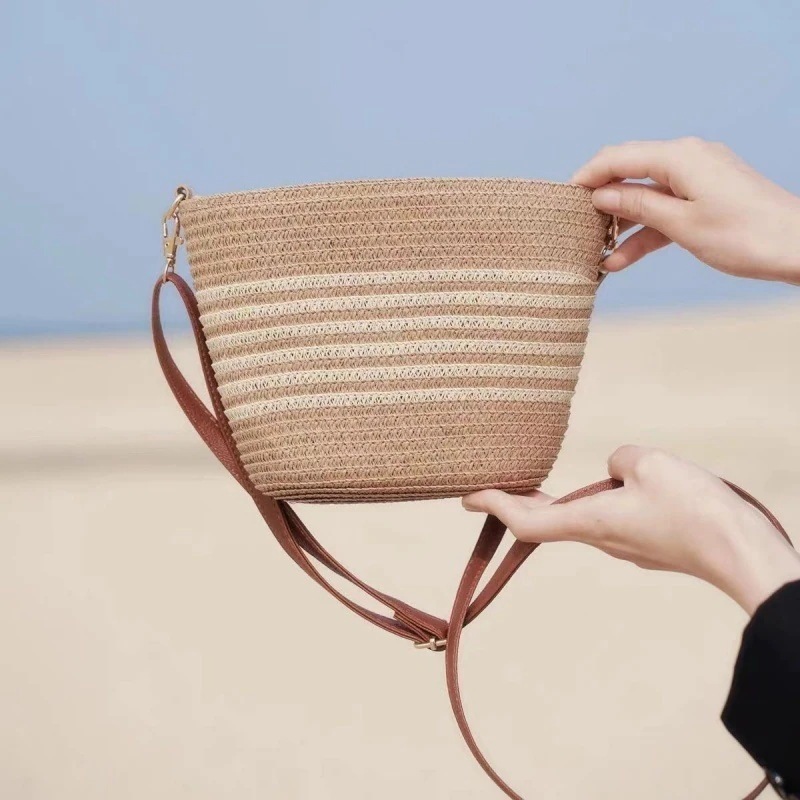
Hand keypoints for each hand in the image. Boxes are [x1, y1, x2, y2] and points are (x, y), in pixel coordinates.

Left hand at [462, 446, 799, 615]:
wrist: (740, 551)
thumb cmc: (692, 508)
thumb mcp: (646, 464)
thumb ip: (619, 461)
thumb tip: (616, 472)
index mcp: (589, 521)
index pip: (527, 519)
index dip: (494, 506)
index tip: (467, 498)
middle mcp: (602, 539)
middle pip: (550, 520)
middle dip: (522, 502)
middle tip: (499, 487)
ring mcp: (626, 546)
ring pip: (584, 518)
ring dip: (563, 500)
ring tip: (546, 482)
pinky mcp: (649, 546)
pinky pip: (613, 520)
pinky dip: (599, 503)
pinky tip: (615, 488)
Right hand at [572, 137, 799, 283]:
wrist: (798, 247)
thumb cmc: (746, 235)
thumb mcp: (681, 224)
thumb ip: (637, 205)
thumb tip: (602, 194)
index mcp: (680, 157)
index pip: (618, 157)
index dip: (587, 176)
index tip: (562, 198)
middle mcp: (688, 159)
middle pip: (630, 173)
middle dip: (601, 199)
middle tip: (576, 226)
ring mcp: (698, 179)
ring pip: (646, 196)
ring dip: (621, 223)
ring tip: (596, 251)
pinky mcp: (707, 198)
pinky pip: (666, 210)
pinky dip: (645, 231)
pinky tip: (622, 258)